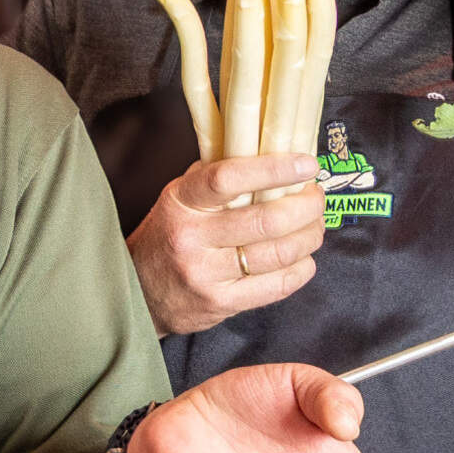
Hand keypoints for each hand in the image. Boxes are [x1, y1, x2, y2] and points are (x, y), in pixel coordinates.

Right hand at [129, 155, 328, 335]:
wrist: (138, 290)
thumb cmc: (168, 235)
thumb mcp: (180, 197)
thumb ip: (217, 176)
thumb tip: (266, 149)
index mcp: (182, 202)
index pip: (229, 179)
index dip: (274, 169)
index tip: (306, 164)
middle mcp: (190, 238)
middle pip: (265, 221)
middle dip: (305, 207)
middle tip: (316, 198)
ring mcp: (205, 274)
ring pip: (277, 254)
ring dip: (309, 237)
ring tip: (314, 227)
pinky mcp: (220, 303)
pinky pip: (276, 286)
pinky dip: (301, 269)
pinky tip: (303, 259)